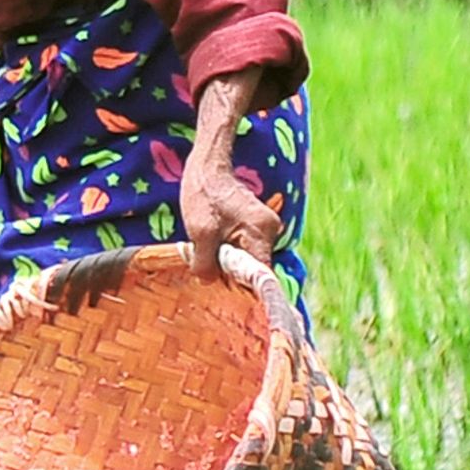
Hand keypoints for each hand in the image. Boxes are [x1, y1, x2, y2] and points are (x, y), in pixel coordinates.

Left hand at [177, 73, 285, 281]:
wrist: (206, 165)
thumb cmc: (203, 195)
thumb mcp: (199, 234)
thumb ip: (206, 264)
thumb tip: (211, 284)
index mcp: (261, 232)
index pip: (262, 275)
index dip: (247, 291)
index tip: (235, 303)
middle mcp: (270, 230)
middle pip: (255, 268)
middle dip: (234, 276)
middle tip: (212, 280)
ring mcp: (264, 227)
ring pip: (247, 258)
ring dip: (228, 263)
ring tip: (208, 261)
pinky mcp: (254, 225)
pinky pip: (244, 248)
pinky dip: (229, 253)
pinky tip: (213, 251)